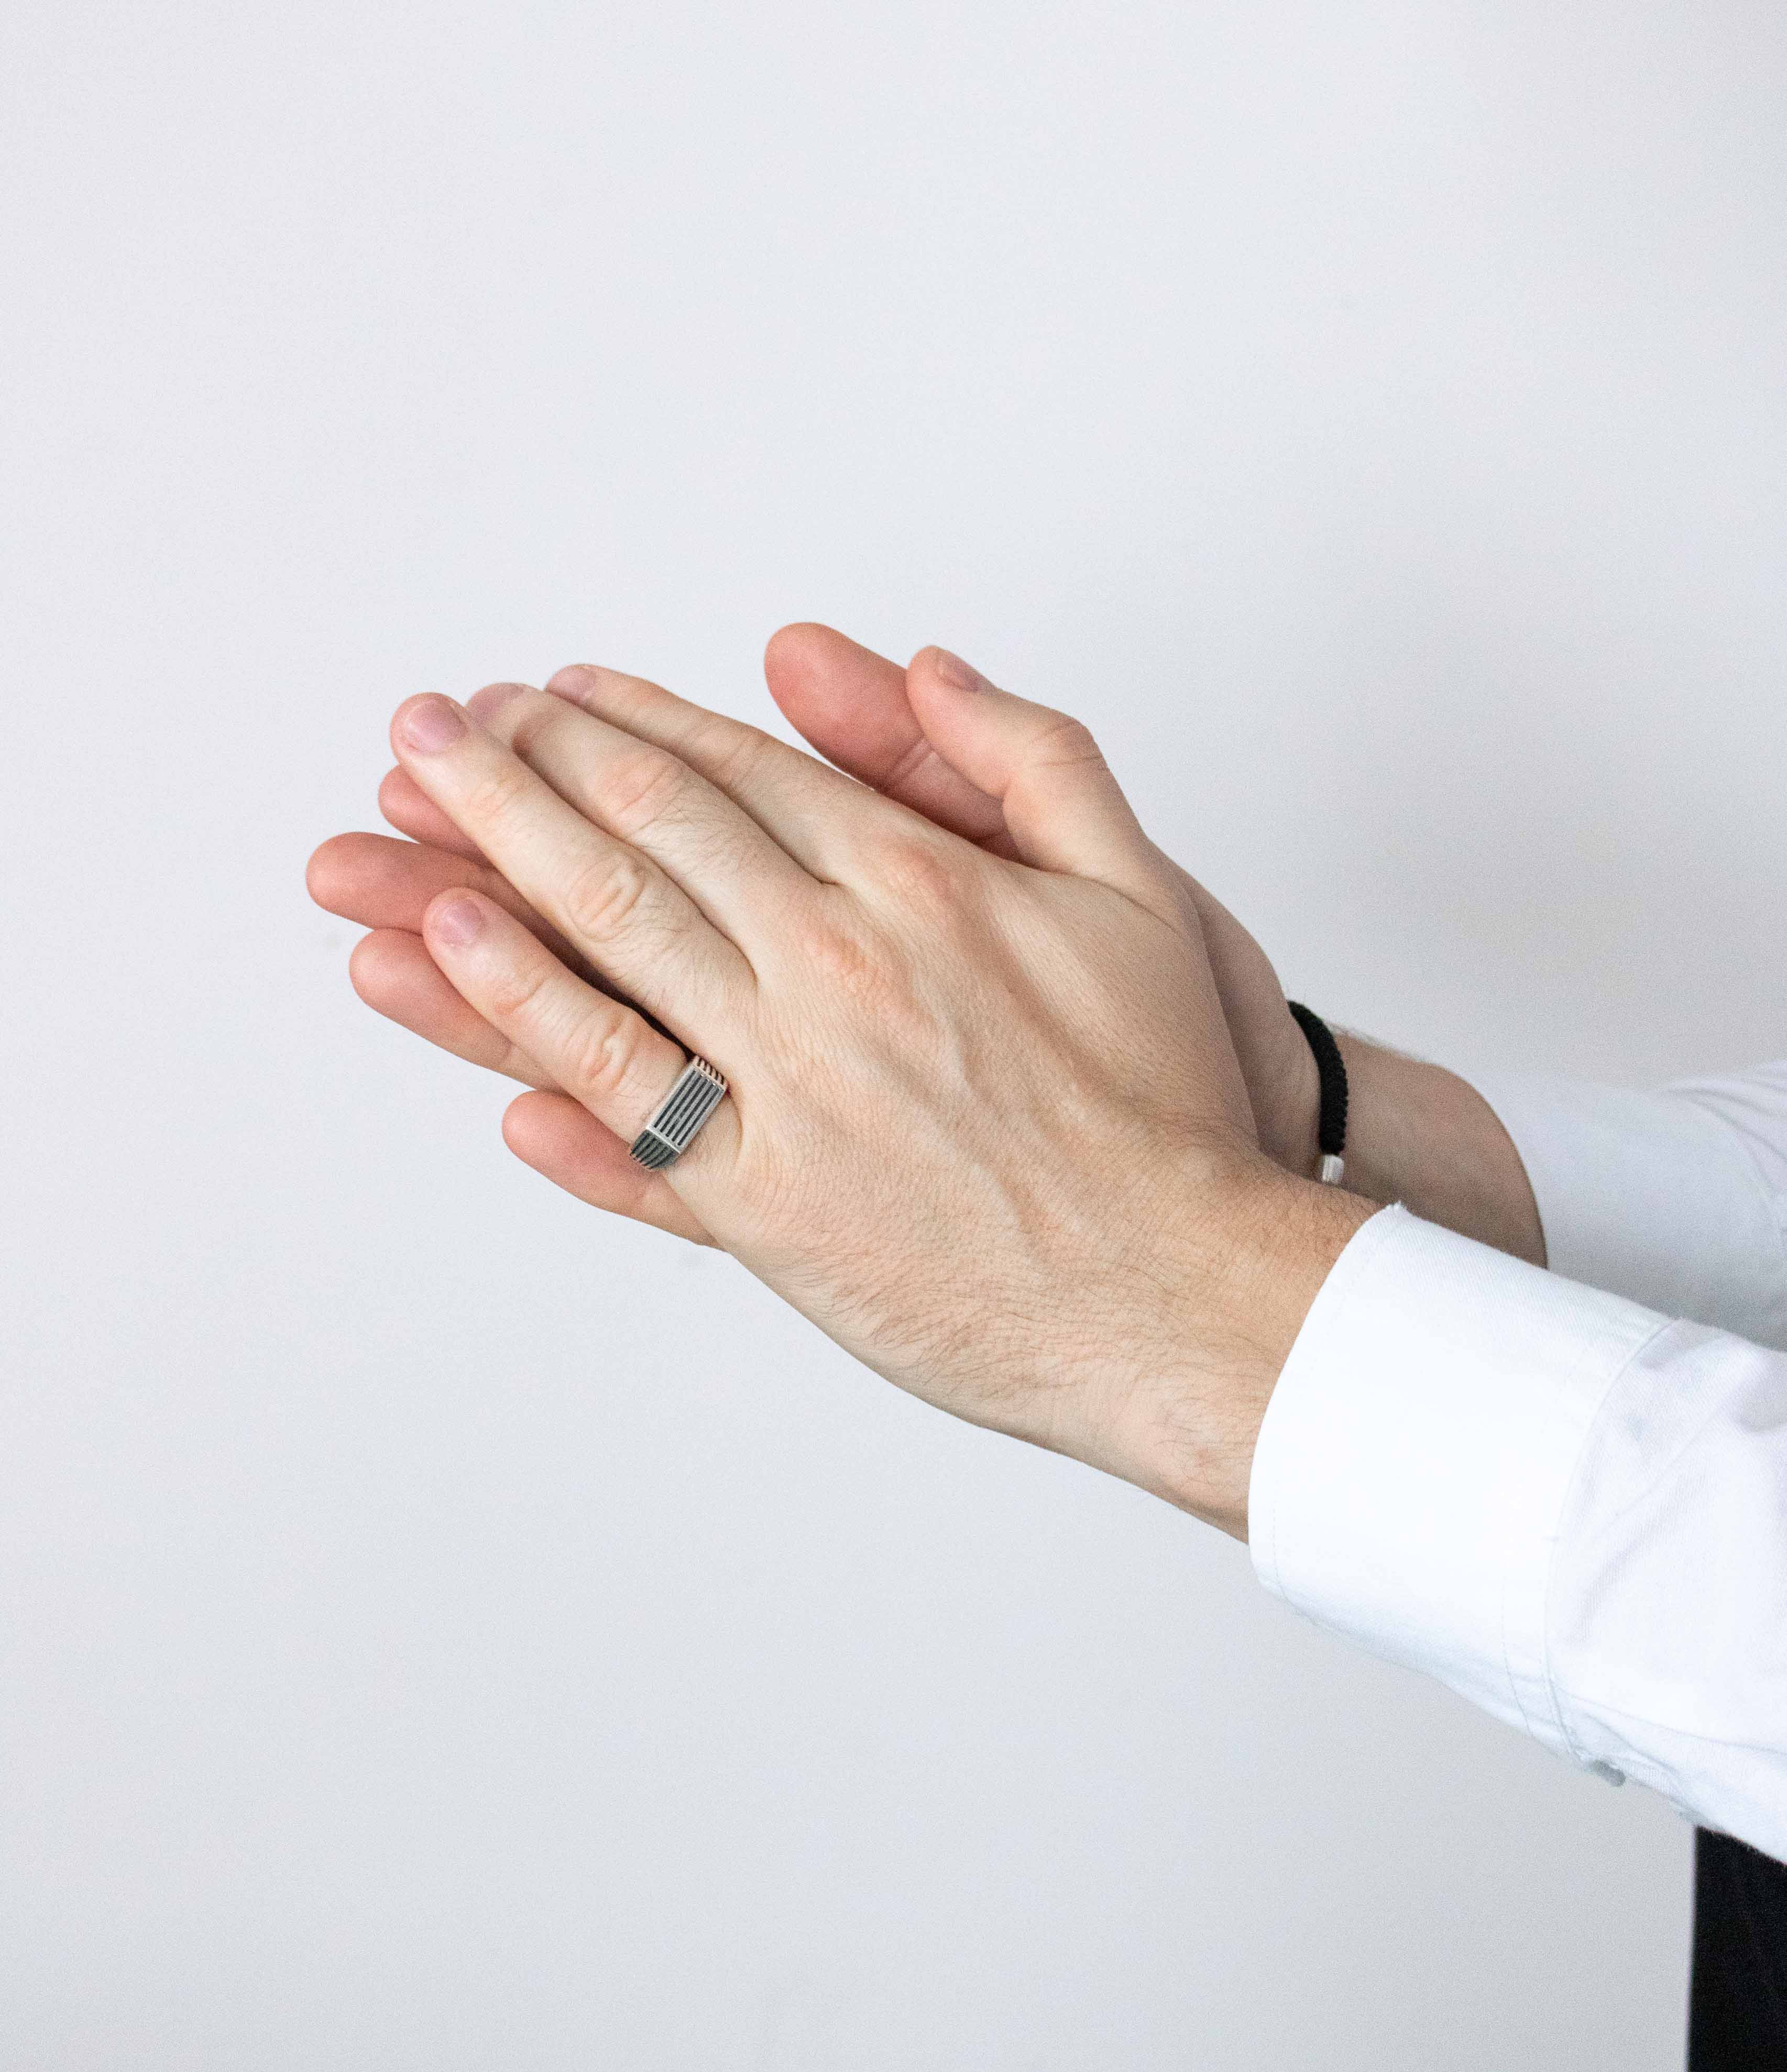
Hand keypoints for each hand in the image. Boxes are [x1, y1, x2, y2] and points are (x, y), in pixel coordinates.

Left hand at [316, 654, 1372, 1531]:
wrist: (1177, 1291)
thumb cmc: (1167, 1102)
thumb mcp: (1139, 893)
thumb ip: (1036, 760)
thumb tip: (930, 665)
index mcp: (921, 883)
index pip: (738, 771)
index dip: (631, 723)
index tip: (553, 693)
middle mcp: (839, 967)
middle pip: (648, 835)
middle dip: (523, 765)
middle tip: (434, 725)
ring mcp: (796, 1089)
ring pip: (610, 946)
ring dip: (488, 865)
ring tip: (397, 813)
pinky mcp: (771, 1208)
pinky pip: (631, 1111)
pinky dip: (533, 1032)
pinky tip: (453, 971)